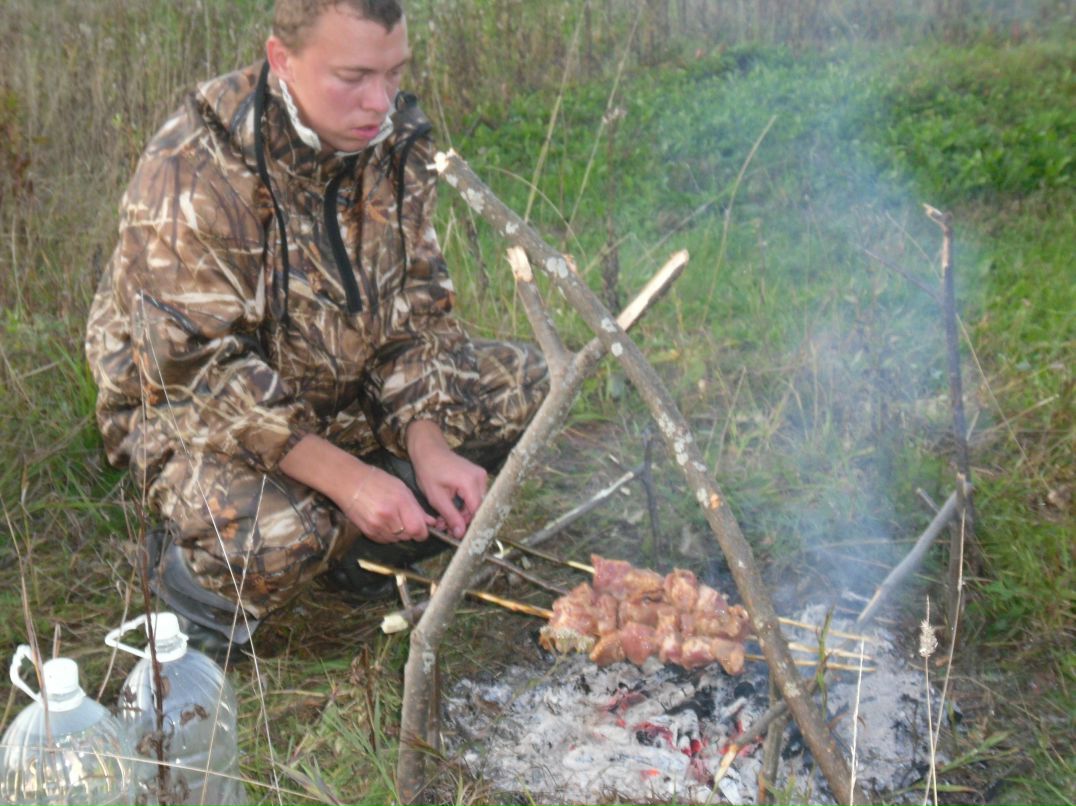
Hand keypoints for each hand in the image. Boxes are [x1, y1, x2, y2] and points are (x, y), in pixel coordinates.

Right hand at [336, 462, 435, 543]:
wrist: (349, 482)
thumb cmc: (377, 481)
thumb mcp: (401, 489)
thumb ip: (416, 508)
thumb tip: (430, 522)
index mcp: (399, 502)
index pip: (417, 529)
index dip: (423, 532)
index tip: (423, 528)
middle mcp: (388, 516)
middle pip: (408, 536)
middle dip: (411, 531)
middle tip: (405, 519)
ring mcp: (377, 526)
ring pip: (397, 540)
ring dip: (399, 533)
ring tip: (393, 518)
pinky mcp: (368, 532)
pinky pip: (385, 541)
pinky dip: (388, 535)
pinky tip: (384, 522)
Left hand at [406, 421, 487, 537]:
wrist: (429, 450)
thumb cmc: (429, 470)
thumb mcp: (437, 497)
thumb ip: (450, 516)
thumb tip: (460, 534)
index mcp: (470, 482)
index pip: (476, 511)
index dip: (467, 525)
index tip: (456, 535)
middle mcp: (480, 478)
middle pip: (477, 508)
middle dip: (461, 520)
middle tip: (444, 527)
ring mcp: (481, 475)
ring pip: (475, 504)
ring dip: (461, 513)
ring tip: (443, 519)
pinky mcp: (478, 476)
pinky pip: (474, 496)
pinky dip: (463, 504)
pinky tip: (449, 509)